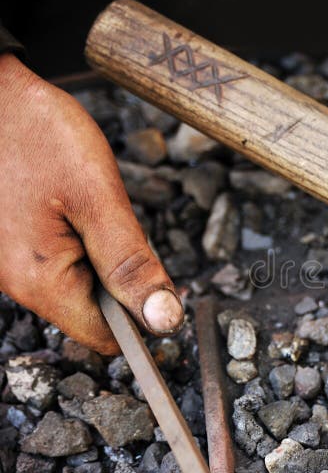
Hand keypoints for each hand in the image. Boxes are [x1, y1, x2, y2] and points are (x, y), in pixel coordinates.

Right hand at [0, 53, 182, 354]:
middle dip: (123, 281)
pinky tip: (75, 205)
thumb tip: (164, 320)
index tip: (167, 290)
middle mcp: (16, 282)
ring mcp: (9, 263)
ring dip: (103, 257)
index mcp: (39, 280)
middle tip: (121, 226)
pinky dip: (82, 240)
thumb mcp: (98, 197)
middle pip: (93, 312)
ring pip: (79, 284)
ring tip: (93, 209)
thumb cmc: (37, 134)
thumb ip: (131, 264)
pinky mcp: (11, 242)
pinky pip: (60, 260)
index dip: (144, 321)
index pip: (105, 337)